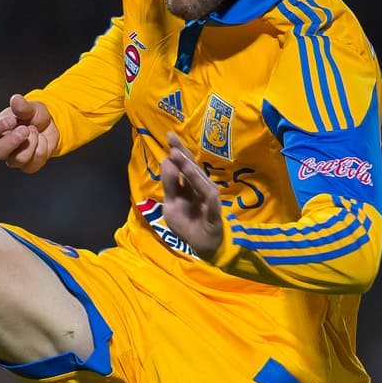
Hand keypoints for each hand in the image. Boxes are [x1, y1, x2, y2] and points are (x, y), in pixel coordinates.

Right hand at [0, 94, 58, 173]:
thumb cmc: (33, 116)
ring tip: (36, 132)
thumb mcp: (30, 108)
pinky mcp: (27, 166)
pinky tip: (42, 140)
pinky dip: (41, 150)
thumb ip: (22, 106)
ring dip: (31, 143)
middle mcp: (1, 146)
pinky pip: (32, 164)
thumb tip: (15, 100)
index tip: (11, 120)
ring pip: (17, 160)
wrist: (50, 126)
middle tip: (26, 129)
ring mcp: (13, 158)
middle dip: (13, 141)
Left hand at [160, 132, 223, 259]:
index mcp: (189, 186)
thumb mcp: (172, 203)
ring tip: (179, 157)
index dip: (178, 151)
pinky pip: (213, 206)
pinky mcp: (215, 216)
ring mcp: (209, 201)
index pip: (184, 166)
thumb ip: (170, 184)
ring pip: (201, 183)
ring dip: (191, 171)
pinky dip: (211, 200)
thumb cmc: (187, 223)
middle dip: (182, 153)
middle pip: (192, 168)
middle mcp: (200, 189)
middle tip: (172, 137)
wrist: (202, 246)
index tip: (169, 137)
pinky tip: (208, 193)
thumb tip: (166, 160)